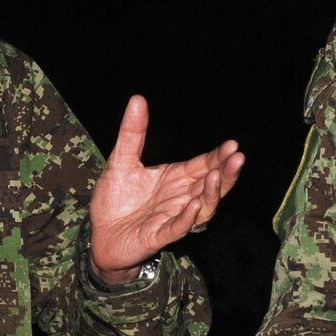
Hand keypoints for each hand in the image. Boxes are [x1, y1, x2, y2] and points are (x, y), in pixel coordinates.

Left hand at [87, 96, 245, 282]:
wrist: (98, 234)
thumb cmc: (114, 200)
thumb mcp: (121, 161)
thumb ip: (132, 133)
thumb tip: (137, 99)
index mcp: (175, 178)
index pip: (203, 165)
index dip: (218, 157)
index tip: (232, 145)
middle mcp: (179, 197)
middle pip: (210, 185)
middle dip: (225, 172)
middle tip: (237, 157)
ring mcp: (171, 217)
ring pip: (202, 208)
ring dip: (210, 193)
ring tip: (215, 176)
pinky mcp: (158, 236)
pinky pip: (176, 228)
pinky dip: (186, 219)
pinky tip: (194, 206)